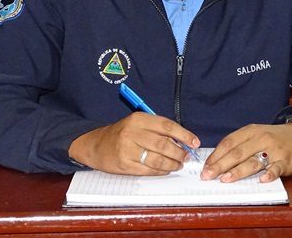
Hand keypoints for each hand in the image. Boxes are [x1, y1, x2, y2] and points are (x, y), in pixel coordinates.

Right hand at [69, 112, 200, 175]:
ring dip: (172, 163)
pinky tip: (166, 169)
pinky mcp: (125, 165)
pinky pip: (149, 169)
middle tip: (187, 156)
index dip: (184, 135)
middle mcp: (132, 132)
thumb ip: (157, 129)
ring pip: (157, 159)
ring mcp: (127, 149)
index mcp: (138, 119)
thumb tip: (181, 140)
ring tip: (179, 164)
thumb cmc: (121, 133)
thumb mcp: (137, 123)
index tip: (195, 142)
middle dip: (179, 152)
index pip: (166, 126)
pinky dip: (161, 171)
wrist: (96, 145)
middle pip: (163, 144)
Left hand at [200, 121, 291, 182]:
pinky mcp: (285, 160)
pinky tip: (262, 180)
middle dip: (220, 165)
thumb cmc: (271, 138)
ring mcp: (273, 149)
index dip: (215, 155)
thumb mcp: (254, 135)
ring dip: (238, 171)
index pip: (228, 142)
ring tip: (225, 179)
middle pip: (237, 152)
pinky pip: (276, 168)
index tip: (205, 167)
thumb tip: (216, 161)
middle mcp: (260, 138)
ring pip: (253, 161)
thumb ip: (238, 145)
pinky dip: (269, 174)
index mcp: (250, 131)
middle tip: (208, 175)